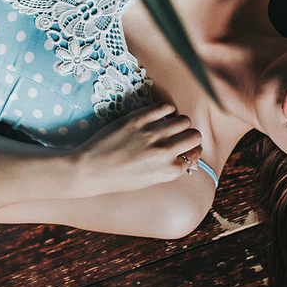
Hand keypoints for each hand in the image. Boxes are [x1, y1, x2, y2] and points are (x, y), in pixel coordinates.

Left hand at [72, 103, 202, 195]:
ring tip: (170, 125)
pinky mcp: (138, 119)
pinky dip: (167, 110)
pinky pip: (165, 107)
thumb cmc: (119, 178)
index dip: (190, 151)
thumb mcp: (150, 179)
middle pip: (195, 135)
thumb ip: (170, 168)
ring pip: (184, 120)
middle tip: (180, 136)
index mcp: (169, 170)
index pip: (194, 154)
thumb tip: (187, 155)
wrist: (91, 170)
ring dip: (180, 122)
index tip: (185, 149)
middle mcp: (164, 152)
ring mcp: (152, 134)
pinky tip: (160, 115)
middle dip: (190, 136)